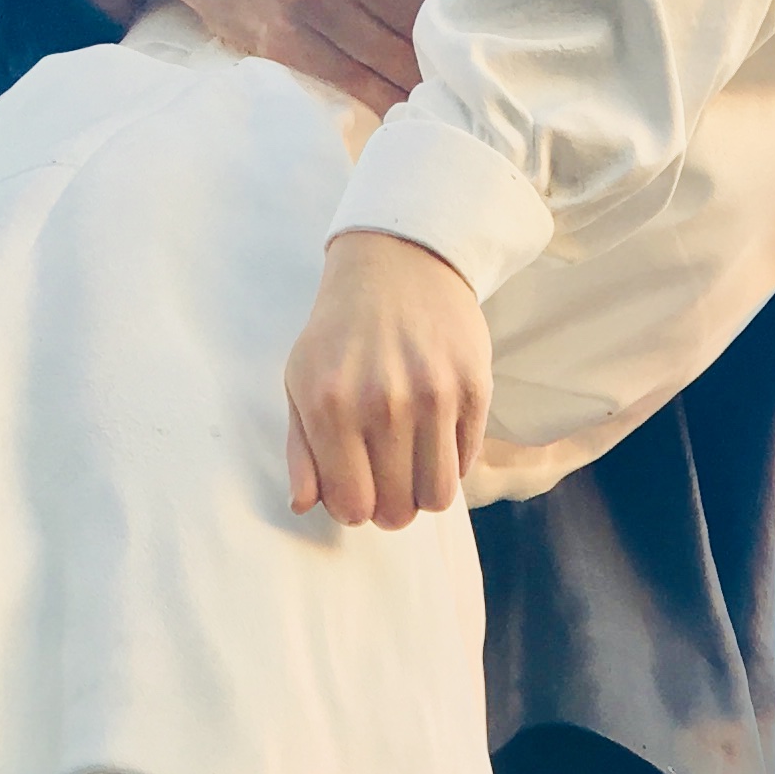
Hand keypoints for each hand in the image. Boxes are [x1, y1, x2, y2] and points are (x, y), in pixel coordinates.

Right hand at [50, 0, 464, 113]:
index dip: (457, 1)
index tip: (461, 18)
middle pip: (419, 18)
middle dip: (439, 43)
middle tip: (455, 64)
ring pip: (389, 54)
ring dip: (416, 77)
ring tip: (438, 92)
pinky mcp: (280, 37)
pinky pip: (347, 78)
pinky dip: (378, 97)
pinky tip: (398, 106)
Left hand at [285, 231, 492, 526]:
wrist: (399, 263)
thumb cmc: (341, 330)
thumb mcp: (301, 381)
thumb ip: (301, 450)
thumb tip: (304, 506)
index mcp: (332, 407)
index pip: (352, 506)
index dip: (355, 509)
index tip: (358, 492)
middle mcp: (383, 404)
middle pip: (397, 510)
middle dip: (390, 509)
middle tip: (388, 485)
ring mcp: (434, 396)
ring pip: (438, 496)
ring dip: (424, 494)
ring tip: (413, 469)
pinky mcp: (473, 388)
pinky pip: (466, 463)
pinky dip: (450, 461)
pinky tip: (435, 434)